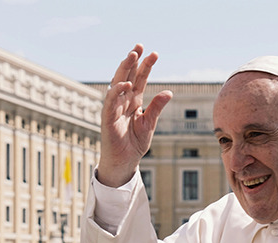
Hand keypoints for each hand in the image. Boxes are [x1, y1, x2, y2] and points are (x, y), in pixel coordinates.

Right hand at [98, 45, 172, 186]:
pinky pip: (111, 101)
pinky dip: (117, 92)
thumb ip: (157, 108)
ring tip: (132, 55)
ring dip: (124, 69)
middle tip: (140, 46)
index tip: (154, 54)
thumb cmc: (135, 143)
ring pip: (118, 83)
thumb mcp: (149, 123)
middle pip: (128, 76)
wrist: (125, 161)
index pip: (140, 79)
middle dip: (133, 61)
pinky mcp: (108, 117)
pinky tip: (126, 83)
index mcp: (134, 101)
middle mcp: (123, 101)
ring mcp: (114, 107)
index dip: (146, 66)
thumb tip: (169, 92)